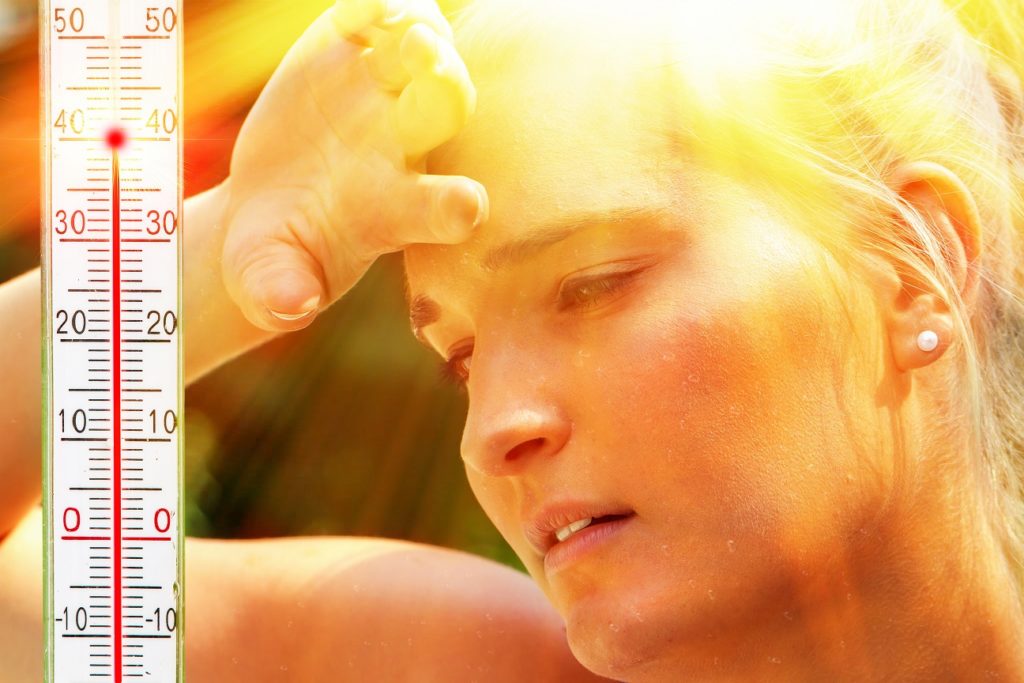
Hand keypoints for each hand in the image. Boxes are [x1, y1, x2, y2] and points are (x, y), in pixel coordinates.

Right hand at [222, 0, 485, 330]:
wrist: (266, 200)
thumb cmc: (274, 253)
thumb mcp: (265, 280)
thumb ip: (278, 290)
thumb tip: (289, 305)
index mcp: (393, 210)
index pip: (439, 209)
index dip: (454, 206)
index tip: (465, 206)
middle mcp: (403, 146)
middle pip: (445, 110)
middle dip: (442, 86)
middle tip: (429, 63)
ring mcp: (381, 93)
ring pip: (420, 51)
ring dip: (418, 32)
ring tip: (398, 23)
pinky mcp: (350, 50)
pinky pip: (374, 15)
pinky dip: (375, 4)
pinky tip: (367, 6)